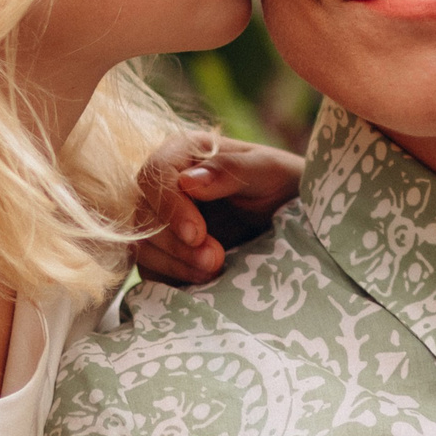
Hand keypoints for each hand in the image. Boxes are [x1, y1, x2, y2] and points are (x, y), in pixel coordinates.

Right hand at [133, 135, 303, 284]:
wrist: (292, 216)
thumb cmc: (281, 183)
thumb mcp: (267, 170)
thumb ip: (230, 169)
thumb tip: (188, 180)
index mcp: (182, 153)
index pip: (154, 177)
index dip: (170, 207)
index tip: (197, 235)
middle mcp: (163, 185)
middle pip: (142, 215)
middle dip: (176, 244)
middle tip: (215, 261)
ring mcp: (160, 220)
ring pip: (142, 244)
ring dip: (174, 264)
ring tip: (214, 273)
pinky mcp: (163, 251)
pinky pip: (151, 268)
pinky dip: (173, 279)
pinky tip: (203, 283)